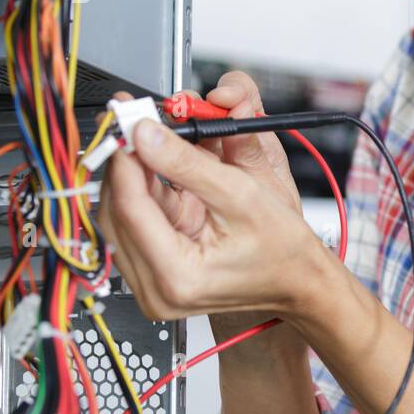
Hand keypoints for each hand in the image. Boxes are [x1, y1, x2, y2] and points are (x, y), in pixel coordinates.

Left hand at [96, 76, 326, 323]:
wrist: (298, 279)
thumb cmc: (282, 249)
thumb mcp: (241, 193)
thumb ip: (188, 162)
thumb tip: (146, 134)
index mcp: (178, 278)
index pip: (130, 207)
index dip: (127, 158)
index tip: (130, 123)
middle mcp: (157, 291)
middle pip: (116, 212)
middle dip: (125, 163)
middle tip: (136, 124)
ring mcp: (153, 285)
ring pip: (120, 216)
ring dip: (132, 174)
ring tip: (150, 140)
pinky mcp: (155, 273)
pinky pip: (135, 223)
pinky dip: (143, 190)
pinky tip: (156, 167)